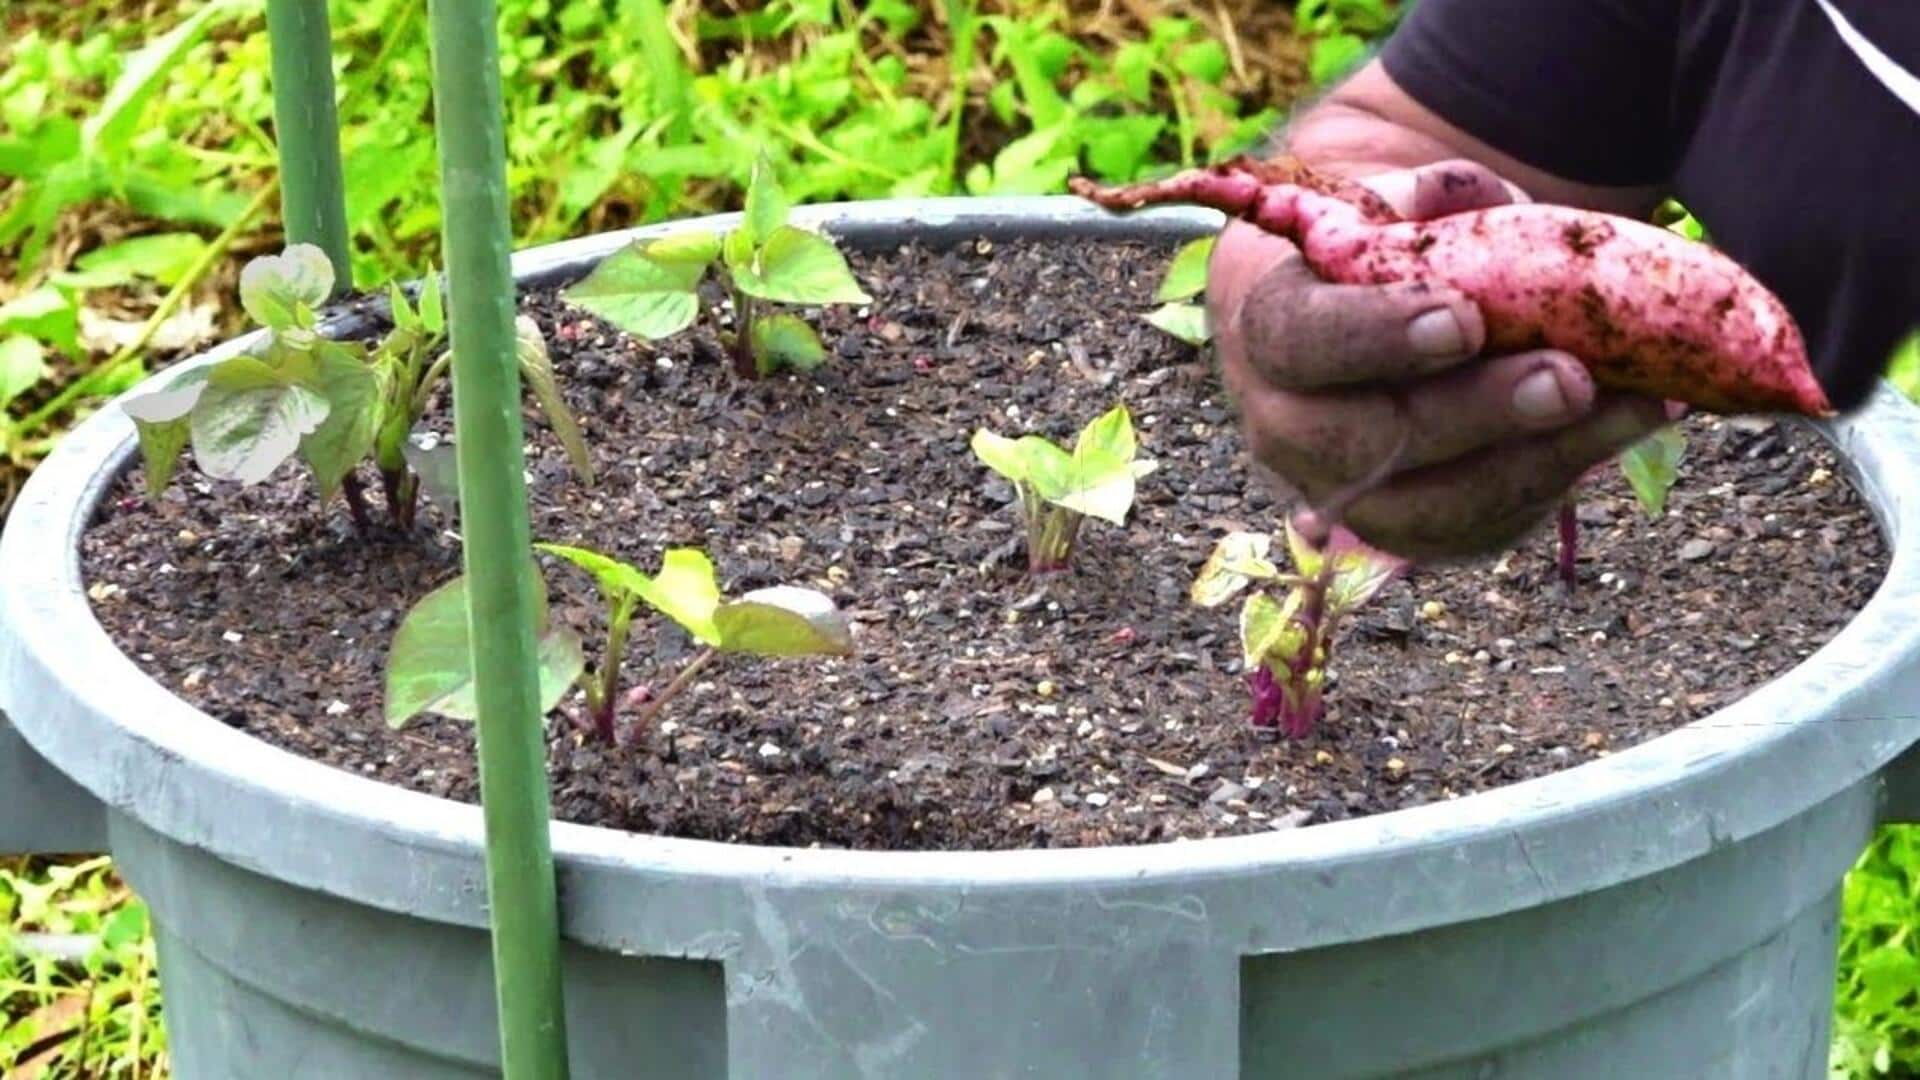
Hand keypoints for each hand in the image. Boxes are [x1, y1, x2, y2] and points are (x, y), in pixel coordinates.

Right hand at [1208, 158, 1667, 561]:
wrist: (1370, 315)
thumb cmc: (1386, 248)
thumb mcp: (1396, 204)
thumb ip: (1428, 200)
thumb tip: (1463, 195)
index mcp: (1271, 330)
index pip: (1303, 342)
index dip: (1377, 335)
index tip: (1464, 317)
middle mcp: (1289, 426)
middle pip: (1369, 440)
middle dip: (1477, 412)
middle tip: (1569, 379)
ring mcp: (1344, 493)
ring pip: (1429, 506)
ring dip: (1536, 460)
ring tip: (1631, 406)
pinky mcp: (1408, 531)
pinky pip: (1479, 527)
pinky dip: (1559, 479)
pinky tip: (1626, 424)